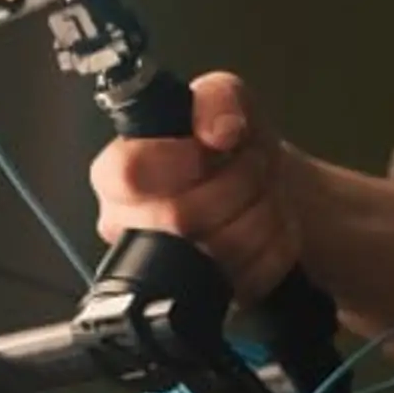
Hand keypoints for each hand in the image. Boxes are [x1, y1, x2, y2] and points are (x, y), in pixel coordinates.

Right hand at [86, 71, 300, 302]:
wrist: (263, 183)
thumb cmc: (230, 143)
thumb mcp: (224, 97)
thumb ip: (217, 97)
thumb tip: (218, 130)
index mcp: (116, 174)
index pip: (126, 175)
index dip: (175, 161)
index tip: (212, 147)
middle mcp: (130, 226)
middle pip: (182, 215)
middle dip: (237, 180)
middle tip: (250, 162)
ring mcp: (169, 268)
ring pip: (224, 248)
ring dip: (263, 208)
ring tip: (262, 187)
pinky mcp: (211, 295)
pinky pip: (253, 275)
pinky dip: (277, 241)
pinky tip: (269, 218)